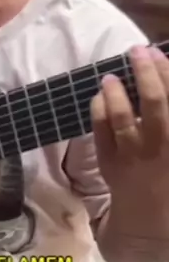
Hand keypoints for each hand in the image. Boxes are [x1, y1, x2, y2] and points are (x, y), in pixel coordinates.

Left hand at [91, 44, 168, 230]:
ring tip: (110, 75)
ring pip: (124, 119)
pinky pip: (101, 133)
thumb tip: (160, 66)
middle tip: (137, 51)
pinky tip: (99, 95)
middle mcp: (162, 145)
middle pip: (156, 104)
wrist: (150, 211)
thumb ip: (168, 109)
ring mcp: (135, 155)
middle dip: (146, 73)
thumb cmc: (166, 166)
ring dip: (117, 93)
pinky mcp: (110, 162)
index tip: (158, 52)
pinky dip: (99, 111)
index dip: (167, 72)